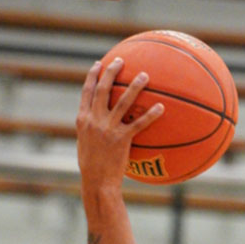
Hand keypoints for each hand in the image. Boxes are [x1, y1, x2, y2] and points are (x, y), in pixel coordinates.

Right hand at [76, 57, 163, 190]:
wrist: (96, 182)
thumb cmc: (92, 167)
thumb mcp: (85, 144)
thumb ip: (90, 129)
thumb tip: (99, 121)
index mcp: (83, 119)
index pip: (87, 92)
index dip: (93, 76)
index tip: (99, 64)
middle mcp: (94, 120)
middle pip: (103, 89)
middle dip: (112, 72)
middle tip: (121, 60)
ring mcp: (108, 128)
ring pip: (122, 101)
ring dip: (134, 86)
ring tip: (145, 75)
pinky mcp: (122, 139)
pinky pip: (139, 123)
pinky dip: (151, 114)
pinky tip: (161, 107)